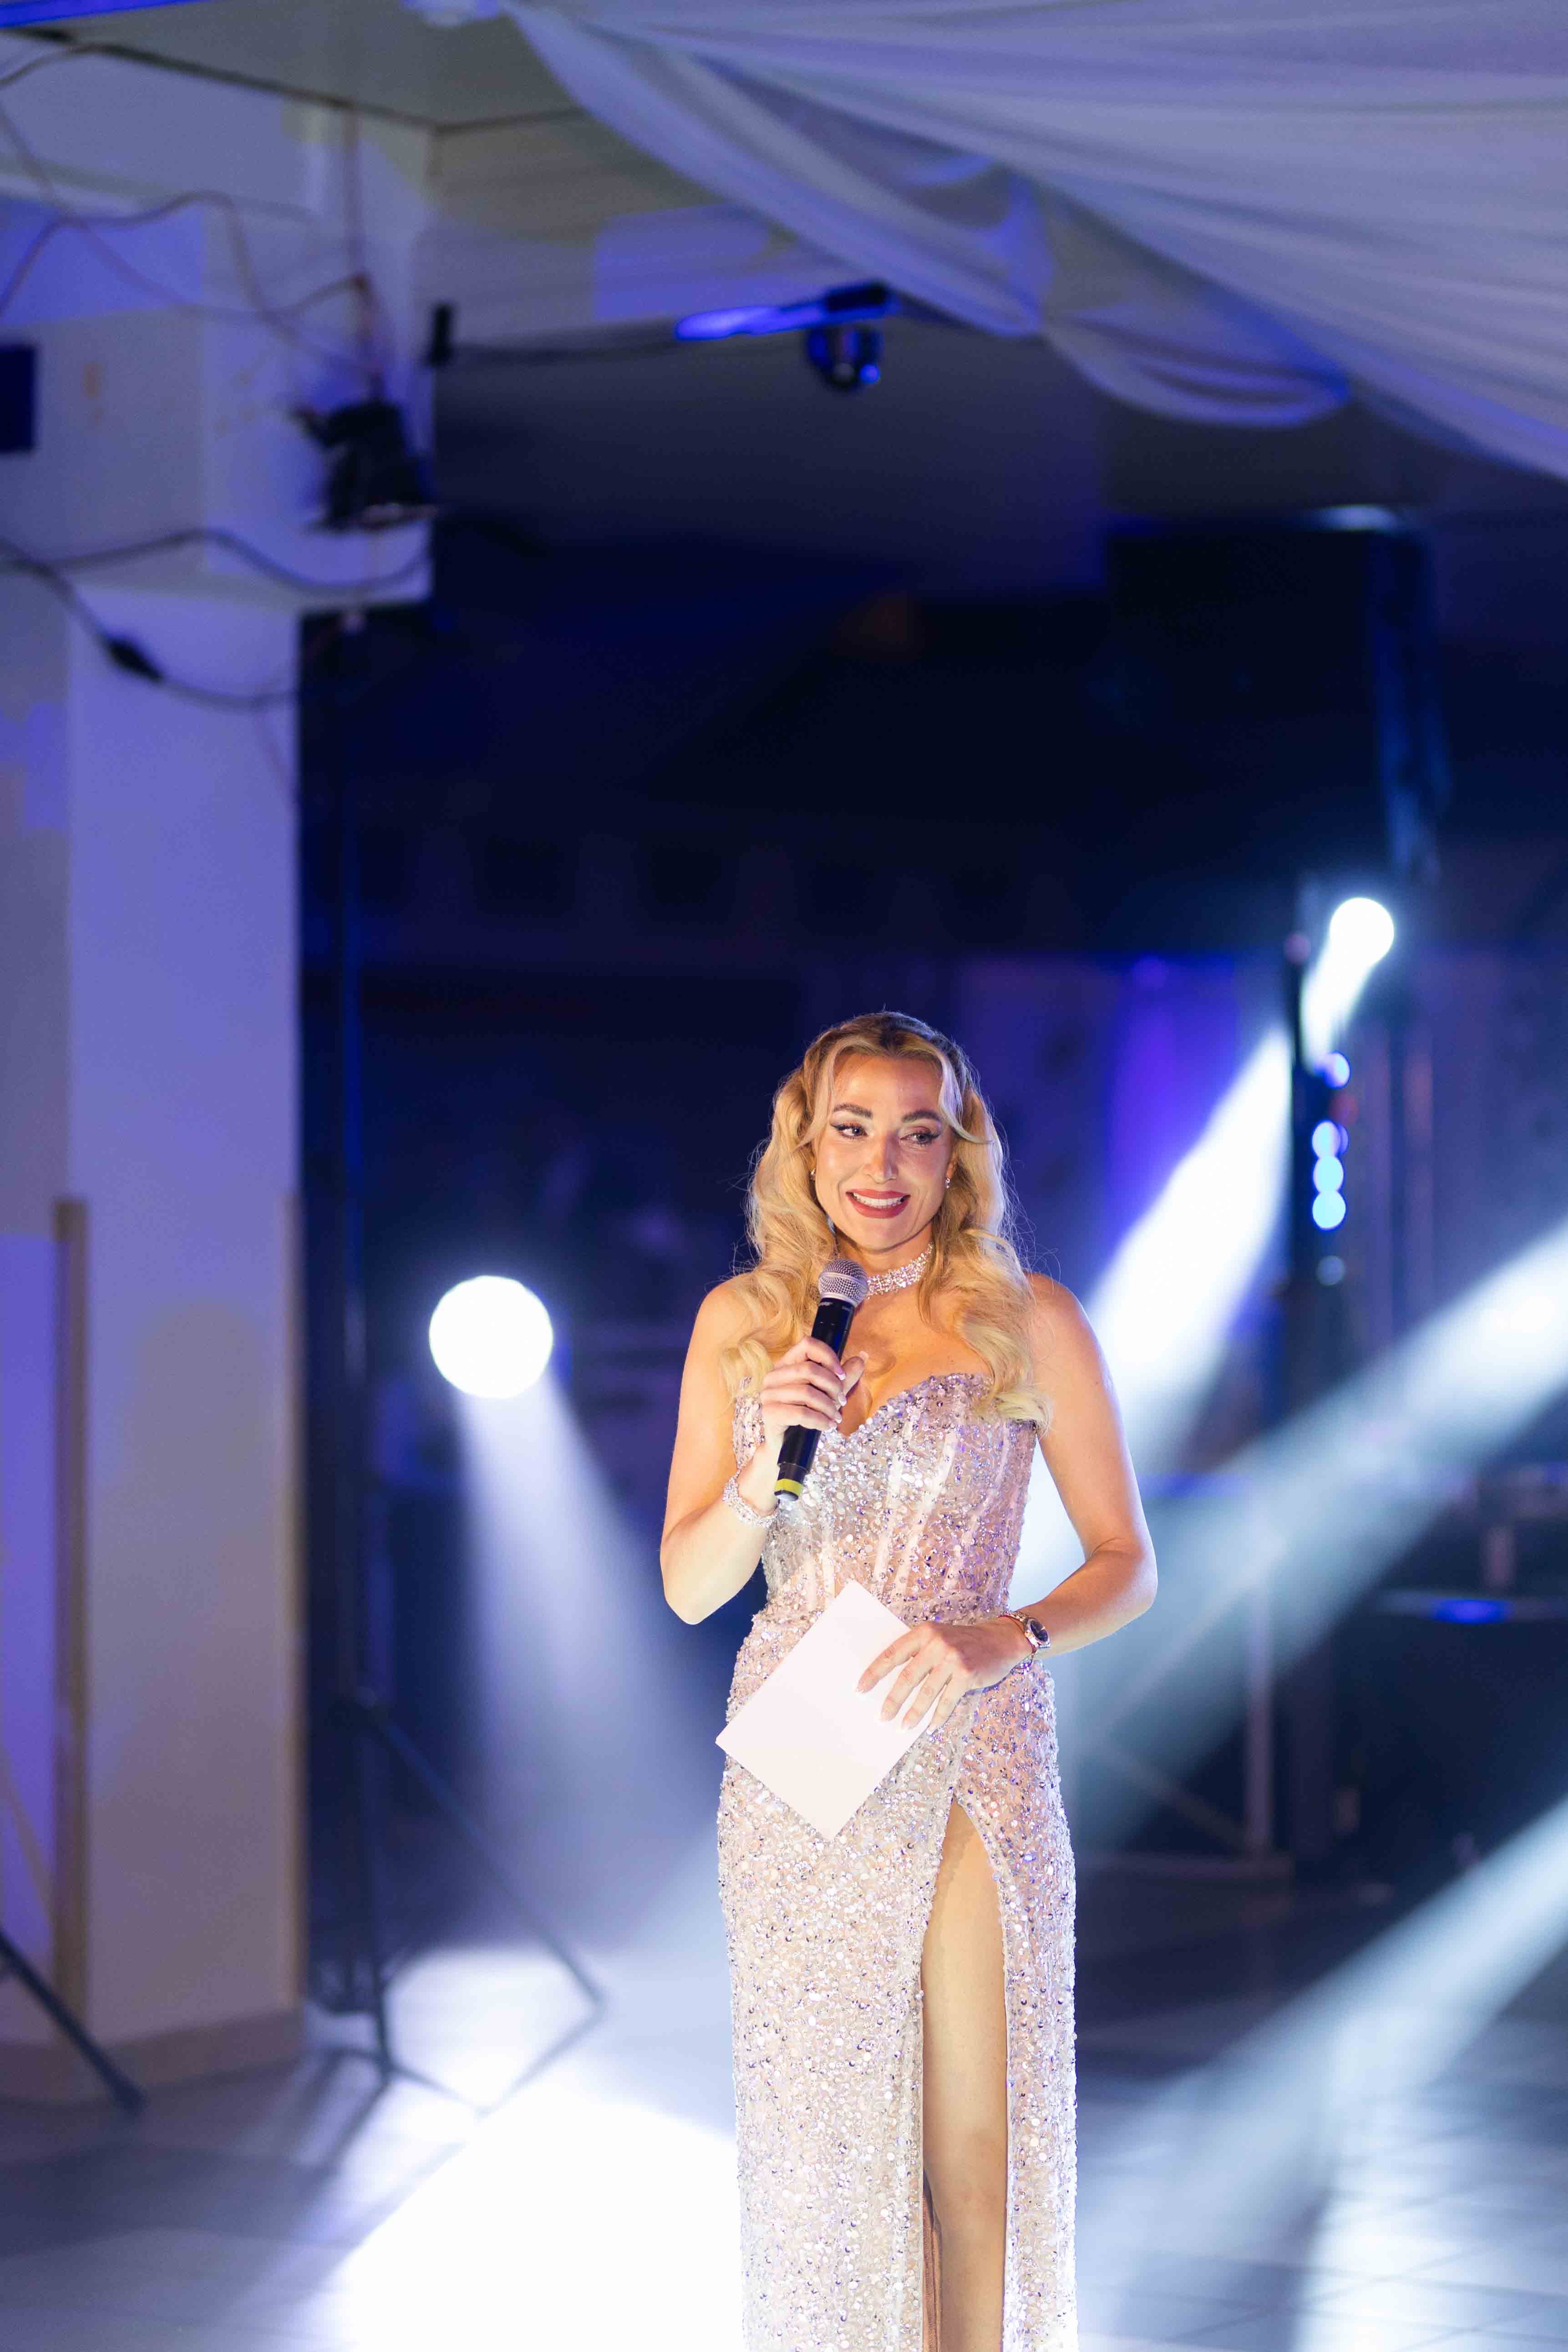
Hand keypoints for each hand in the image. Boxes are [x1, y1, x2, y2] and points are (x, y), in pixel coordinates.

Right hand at [757, 1338, 866, 1468]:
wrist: (787, 1447)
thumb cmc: (807, 1416)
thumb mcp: (829, 1394)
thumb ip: (844, 1378)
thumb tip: (861, 1359)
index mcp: (786, 1365)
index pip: (807, 1345)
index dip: (828, 1357)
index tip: (842, 1375)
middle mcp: (774, 1376)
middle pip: (809, 1369)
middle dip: (832, 1387)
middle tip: (842, 1402)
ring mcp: (768, 1394)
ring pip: (806, 1392)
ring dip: (828, 1407)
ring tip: (836, 1417)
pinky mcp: (769, 1413)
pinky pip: (801, 1413)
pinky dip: (820, 1420)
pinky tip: (828, 1426)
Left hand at [856, 1616, 1031, 1732]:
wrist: (1000, 1640)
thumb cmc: (964, 1641)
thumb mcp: (938, 1637)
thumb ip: (918, 1652)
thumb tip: (892, 1683)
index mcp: (924, 1633)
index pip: (892, 1654)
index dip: (874, 1673)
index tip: (860, 1689)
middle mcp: (936, 1644)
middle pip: (907, 1677)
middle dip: (892, 1700)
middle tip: (882, 1717)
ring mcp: (953, 1659)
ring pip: (926, 1692)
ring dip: (914, 1712)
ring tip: (903, 1726)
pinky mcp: (967, 1674)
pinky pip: (947, 1701)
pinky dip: (938, 1716)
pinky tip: (930, 1727)